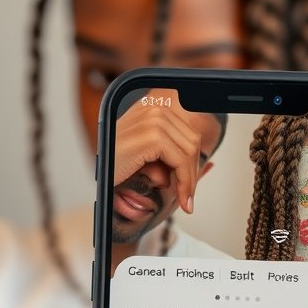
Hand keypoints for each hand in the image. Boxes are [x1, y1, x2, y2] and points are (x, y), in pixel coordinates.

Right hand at [115, 91, 205, 214]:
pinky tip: (182, 198)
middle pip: (192, 139)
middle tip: (188, 197)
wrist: (98, 179)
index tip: (189, 186)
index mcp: (151, 108)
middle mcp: (152, 108)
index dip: (191, 161)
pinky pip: (182, 160)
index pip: (186, 131)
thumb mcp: (151, 162)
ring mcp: (152, 119)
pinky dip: (186, 182)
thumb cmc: (118, 170)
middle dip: (192, 172)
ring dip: (190, 180)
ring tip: (185, 200)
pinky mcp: (152, 135)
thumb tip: (210, 165)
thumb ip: (174, 159)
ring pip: (190, 151)